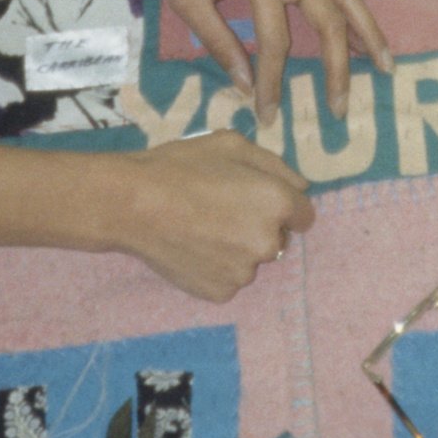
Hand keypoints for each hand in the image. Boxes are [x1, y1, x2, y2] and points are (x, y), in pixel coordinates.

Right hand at [111, 133, 315, 299]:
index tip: (257, 200)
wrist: (133, 204)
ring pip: (251, 259)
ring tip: (201, 228)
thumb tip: (301, 187)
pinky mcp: (220, 292)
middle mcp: (268, 242)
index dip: (283, 205)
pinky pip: (228, 278)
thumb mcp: (232, 145)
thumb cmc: (182, 167)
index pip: (304, 215)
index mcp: (277, 204)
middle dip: (258, 226)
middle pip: (277, 238)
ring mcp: (244, 273)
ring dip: (237, 248)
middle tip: (221, 210)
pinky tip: (192, 247)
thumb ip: (275, 166)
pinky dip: (216, 266)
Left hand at [141, 0, 392, 122]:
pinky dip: (353, 17)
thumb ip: (218, 42)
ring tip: (385, 67)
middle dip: (337, 65)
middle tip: (339, 107)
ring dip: (367, 32)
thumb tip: (246, 86)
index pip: (276, 37)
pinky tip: (361, 41)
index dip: (273, 79)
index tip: (266, 113)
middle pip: (328, 16)